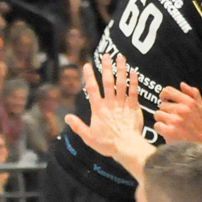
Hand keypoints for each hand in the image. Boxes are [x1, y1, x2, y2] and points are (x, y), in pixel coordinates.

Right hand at [64, 55, 152, 174]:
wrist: (126, 146)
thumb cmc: (107, 144)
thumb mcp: (88, 137)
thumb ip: (77, 126)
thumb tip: (67, 117)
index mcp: (98, 109)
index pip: (92, 89)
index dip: (89, 77)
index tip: (87, 65)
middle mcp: (110, 104)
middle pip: (108, 82)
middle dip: (106, 67)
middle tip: (106, 55)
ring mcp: (122, 104)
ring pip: (122, 83)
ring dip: (121, 69)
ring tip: (121, 57)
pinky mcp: (133, 107)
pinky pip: (134, 92)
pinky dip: (134, 81)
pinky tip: (134, 72)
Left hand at [155, 83, 201, 144]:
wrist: (200, 146)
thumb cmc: (200, 127)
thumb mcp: (201, 109)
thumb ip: (193, 95)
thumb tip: (182, 84)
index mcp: (189, 102)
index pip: (168, 91)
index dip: (164, 95)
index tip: (164, 100)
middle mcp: (182, 110)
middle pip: (161, 105)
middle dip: (165, 112)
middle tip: (172, 119)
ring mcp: (175, 121)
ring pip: (157, 115)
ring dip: (162, 120)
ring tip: (171, 126)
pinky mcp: (169, 131)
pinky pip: (156, 125)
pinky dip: (160, 129)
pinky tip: (168, 132)